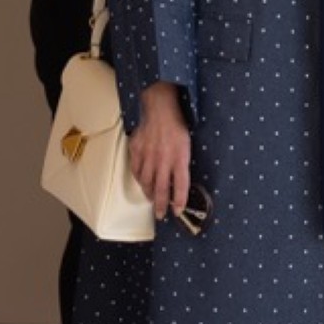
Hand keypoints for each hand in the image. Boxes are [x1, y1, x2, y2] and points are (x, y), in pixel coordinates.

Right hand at [127, 82, 191, 218]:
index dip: (179, 201)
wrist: (160, 108)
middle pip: (161, 189)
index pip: (180, 186)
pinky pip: (136, 170)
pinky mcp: (136, 150)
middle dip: (161, 205)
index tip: (177, 211)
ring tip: (151, 200)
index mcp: (179, 157)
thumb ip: (182, 164)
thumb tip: (179, 182)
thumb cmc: (177, 126)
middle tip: (160, 214)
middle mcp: (163, 159)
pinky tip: (142, 182)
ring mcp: (148, 156)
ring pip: (146, 182)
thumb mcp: (187, 145)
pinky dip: (139, 179)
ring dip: (149, 194)